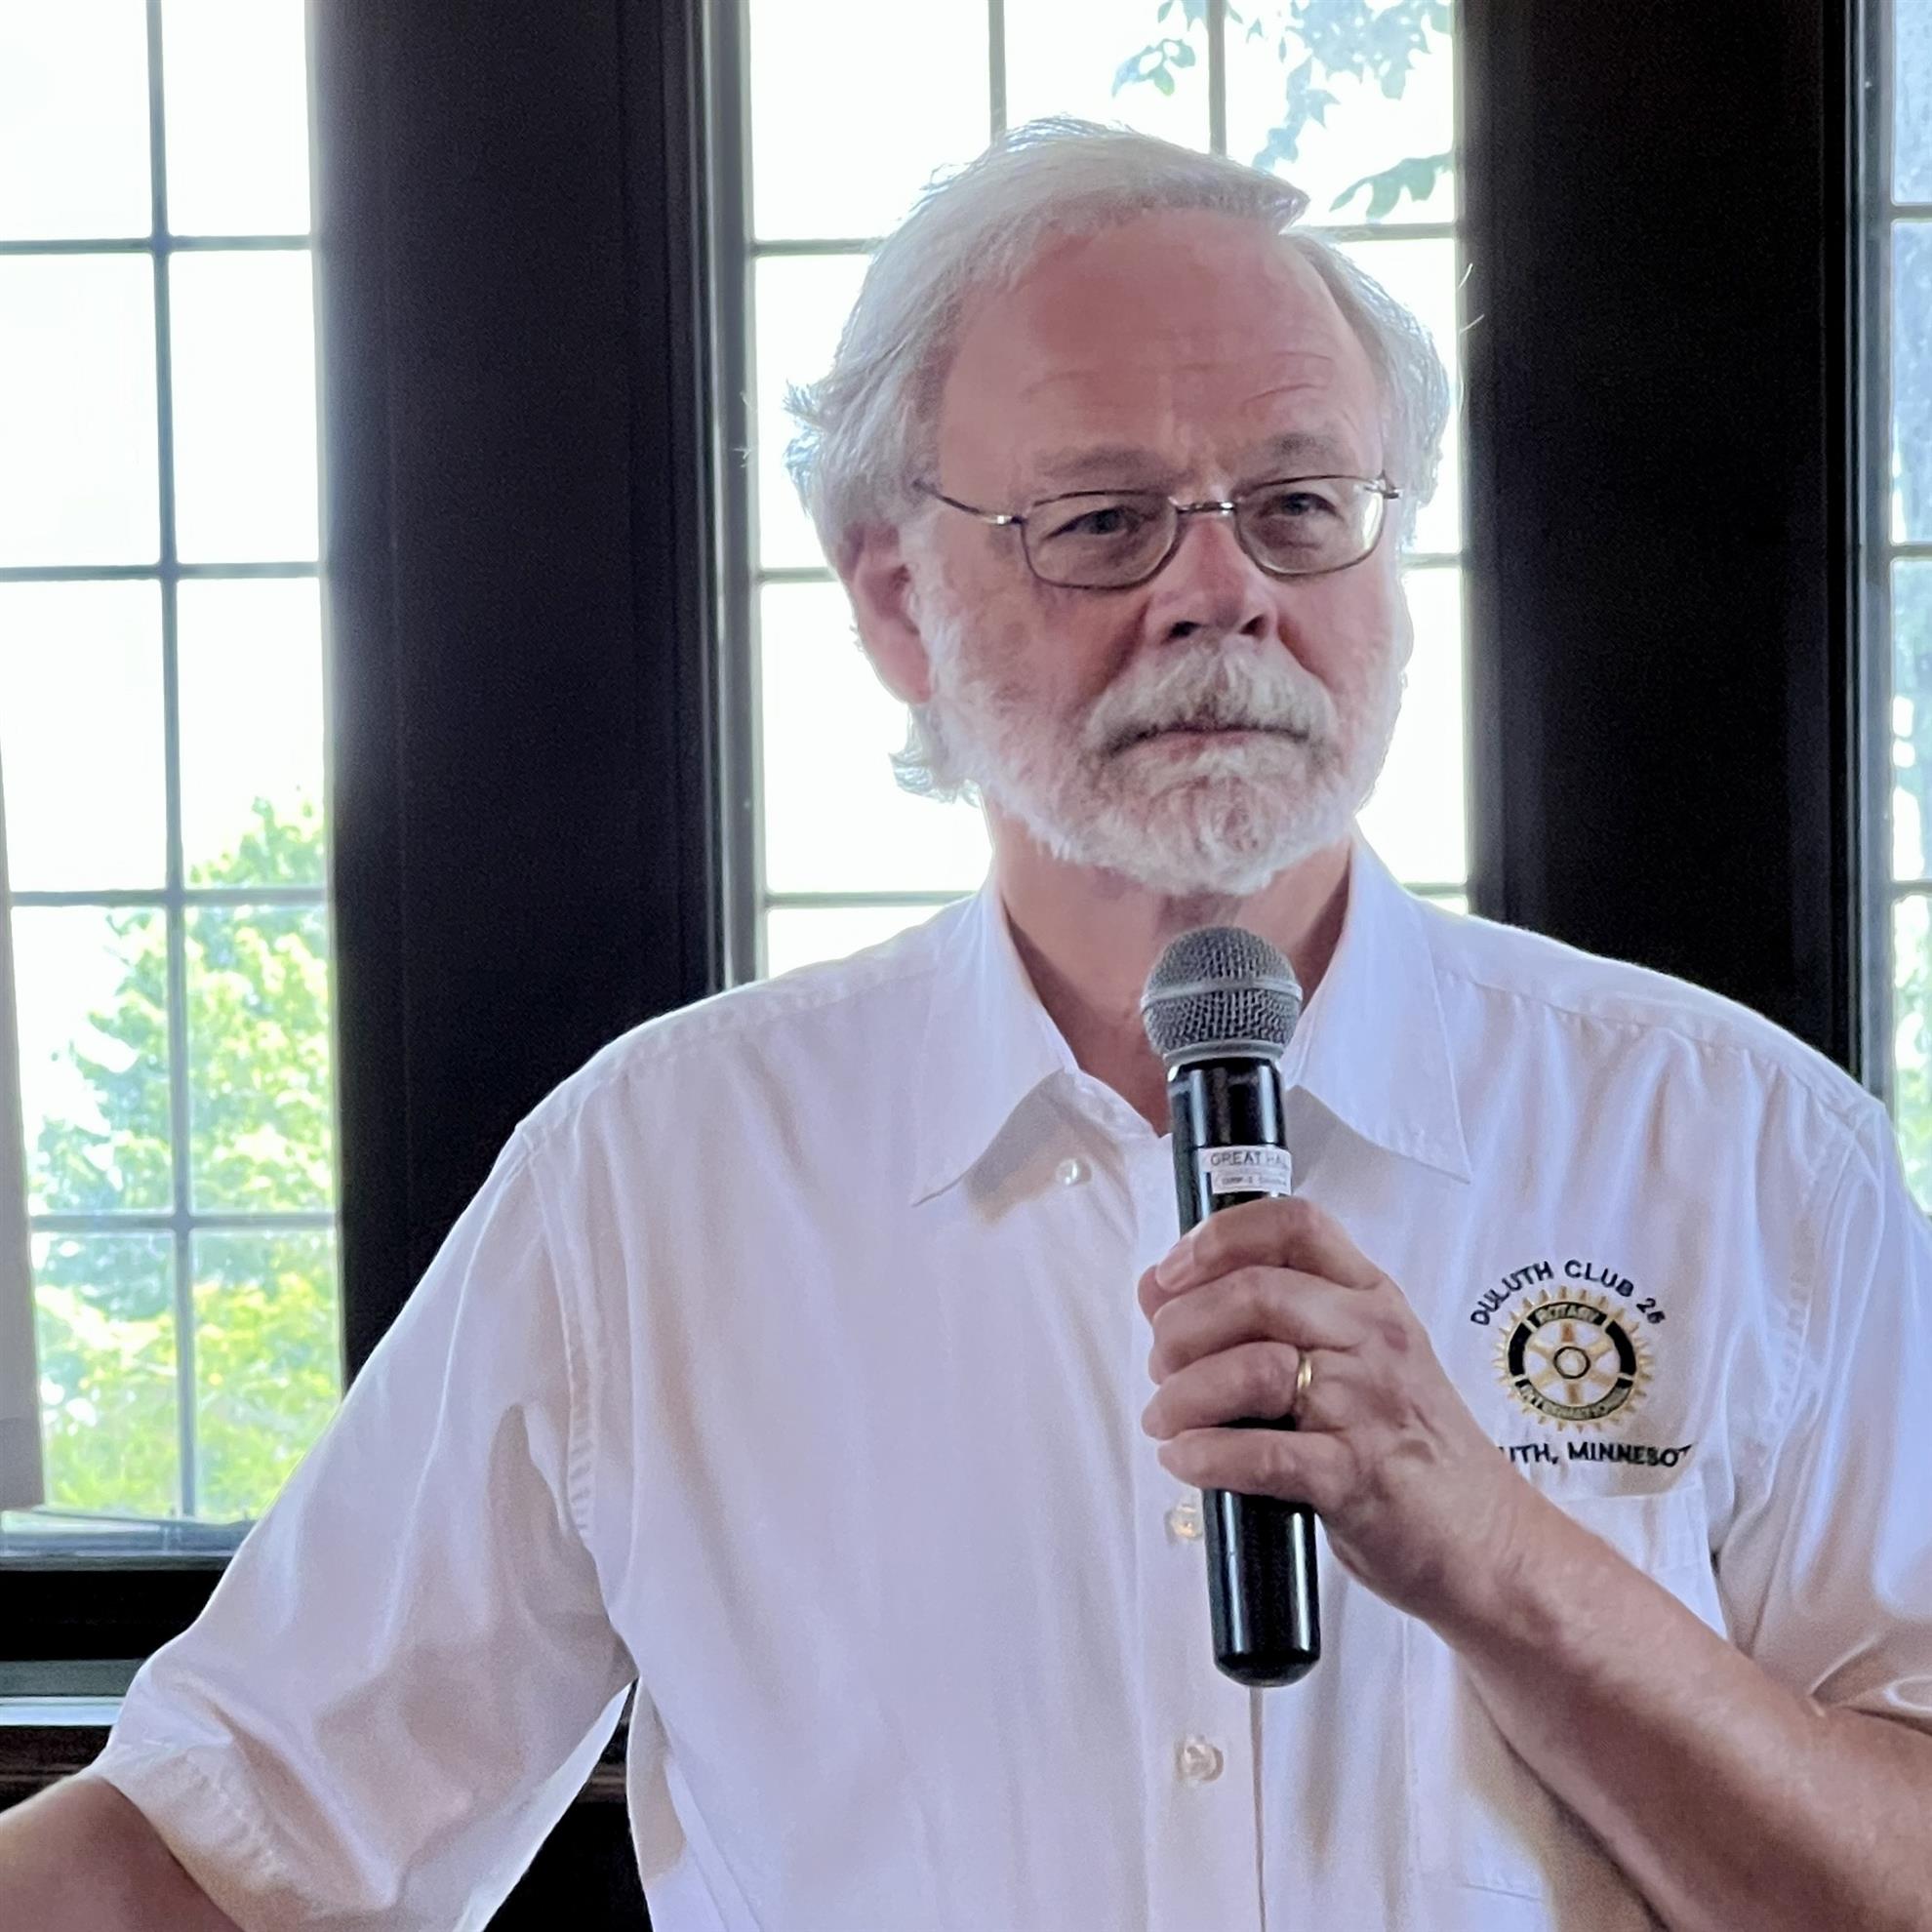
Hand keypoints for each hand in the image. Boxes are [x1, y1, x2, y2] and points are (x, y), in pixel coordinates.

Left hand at [1138, 1194, 1547, 1629]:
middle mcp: (1374, 1337)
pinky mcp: (1357, 1475)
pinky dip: (1206, 1456)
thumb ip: (1271, 1319)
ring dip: (1183, 1394)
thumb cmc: (1408, 1447)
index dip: (1217, 1237)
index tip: (1169, 1275)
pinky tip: (1185, 1460)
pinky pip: (1262, 1453)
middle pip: (1254, 1292)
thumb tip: (1157, 1291)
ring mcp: (1369, 1405)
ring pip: (1250, 1368)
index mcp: (1371, 1298)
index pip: (1293, 1224)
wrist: (1487, 1541)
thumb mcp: (1356, 1359)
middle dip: (1182, 1327)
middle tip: (1161, 1365)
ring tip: (1164, 1419)